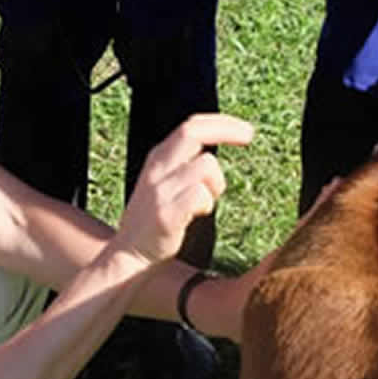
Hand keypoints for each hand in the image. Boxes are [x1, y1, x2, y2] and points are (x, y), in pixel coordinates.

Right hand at [113, 114, 253, 266]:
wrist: (129, 255)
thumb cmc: (155, 220)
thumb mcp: (165, 182)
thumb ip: (186, 164)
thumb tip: (219, 148)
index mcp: (158, 159)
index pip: (190, 126)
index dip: (220, 123)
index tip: (245, 130)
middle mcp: (157, 169)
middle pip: (192, 133)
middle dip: (226, 130)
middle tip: (248, 136)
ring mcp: (159, 191)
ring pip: (205, 166)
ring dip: (216, 184)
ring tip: (206, 203)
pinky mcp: (166, 214)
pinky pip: (199, 195)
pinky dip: (207, 203)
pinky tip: (199, 214)